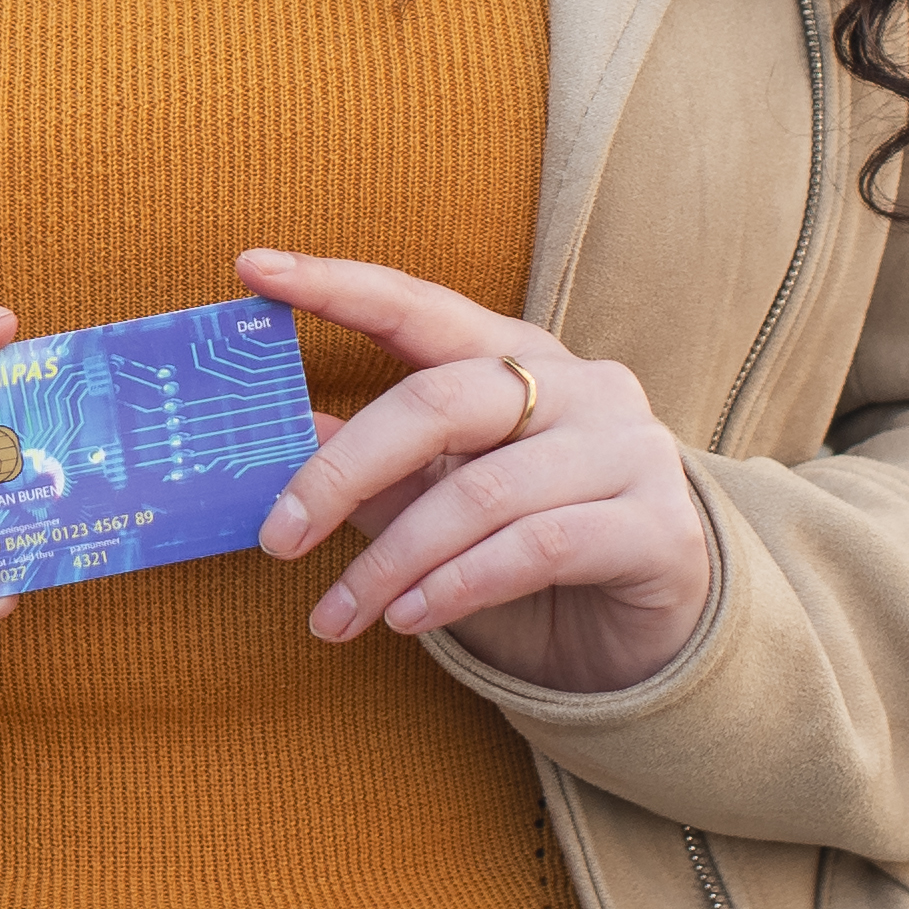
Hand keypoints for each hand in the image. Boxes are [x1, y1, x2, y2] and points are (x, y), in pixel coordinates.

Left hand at [238, 253, 716, 698]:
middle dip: (343, 471)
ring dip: (393, 561)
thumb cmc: (536, 560)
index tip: (253, 270)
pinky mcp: (655, 525)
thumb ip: (381, 473)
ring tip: (337, 615)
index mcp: (519, 357)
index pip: (420, 306)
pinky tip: (407, 619)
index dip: (338, 285)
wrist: (654, 637)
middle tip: (278, 537)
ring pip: (481, 490)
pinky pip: (535, 547)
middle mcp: (579, 385)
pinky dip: (456, 586)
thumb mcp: (445, 508)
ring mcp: (627, 449)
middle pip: (439, 401)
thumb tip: (288, 438)